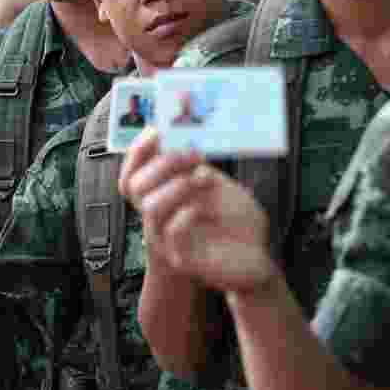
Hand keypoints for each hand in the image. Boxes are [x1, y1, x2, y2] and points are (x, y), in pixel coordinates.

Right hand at [119, 129, 275, 294]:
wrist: (256, 258)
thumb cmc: (235, 222)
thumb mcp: (216, 187)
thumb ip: (197, 166)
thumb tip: (183, 136)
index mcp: (163, 198)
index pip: (133, 174)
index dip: (137, 153)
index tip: (155, 131)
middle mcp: (159, 218)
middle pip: (137, 186)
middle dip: (164, 163)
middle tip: (192, 153)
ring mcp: (168, 239)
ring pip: (151, 207)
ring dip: (176, 186)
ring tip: (204, 178)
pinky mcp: (184, 259)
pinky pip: (172, 233)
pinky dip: (186, 214)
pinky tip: (203, 208)